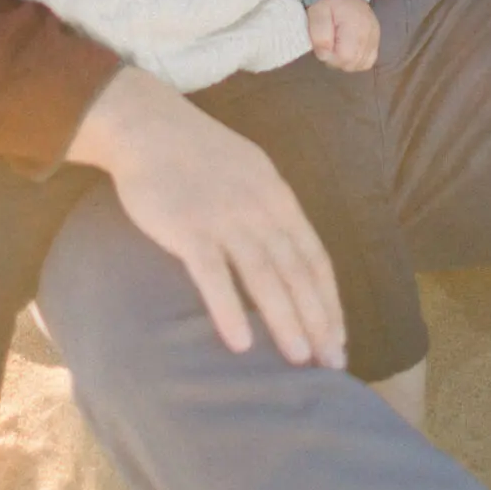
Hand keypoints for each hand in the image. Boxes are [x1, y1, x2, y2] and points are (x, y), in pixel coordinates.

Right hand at [67, 66, 345, 370]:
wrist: (150, 126)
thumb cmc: (199, 154)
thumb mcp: (250, 173)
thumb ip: (270, 211)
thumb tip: (289, 255)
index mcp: (278, 197)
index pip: (314, 256)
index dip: (329, 299)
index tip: (340, 338)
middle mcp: (260, 208)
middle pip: (297, 271)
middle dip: (318, 319)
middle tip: (331, 364)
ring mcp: (226, 218)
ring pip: (265, 275)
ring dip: (285, 319)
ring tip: (300, 359)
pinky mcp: (188, 228)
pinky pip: (213, 274)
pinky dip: (229, 309)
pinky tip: (240, 344)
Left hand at [307, 0, 379, 71]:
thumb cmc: (329, 3)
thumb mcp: (317, 13)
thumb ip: (319, 35)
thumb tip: (324, 55)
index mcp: (354, 26)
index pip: (345, 57)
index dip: (331, 58)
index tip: (324, 48)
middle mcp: (369, 33)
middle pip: (354, 63)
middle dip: (338, 61)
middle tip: (329, 48)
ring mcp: (375, 37)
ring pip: (363, 64)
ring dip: (348, 62)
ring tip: (338, 49)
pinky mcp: (377, 39)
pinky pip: (369, 59)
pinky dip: (358, 60)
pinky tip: (349, 51)